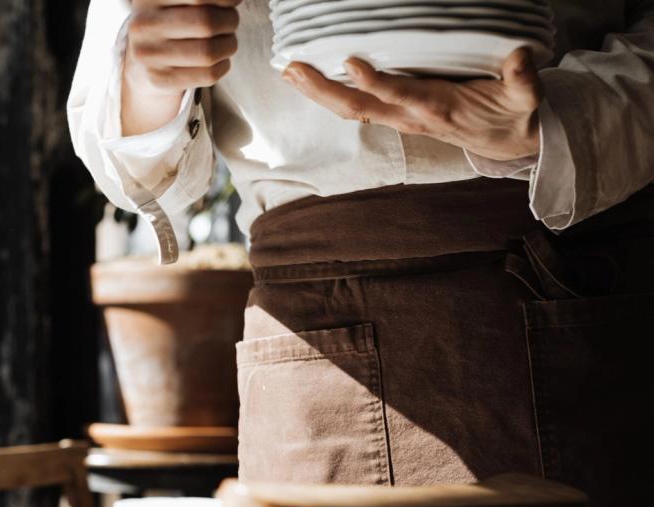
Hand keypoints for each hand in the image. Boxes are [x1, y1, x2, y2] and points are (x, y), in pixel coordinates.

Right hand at [121, 0, 241, 135]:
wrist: (142, 62)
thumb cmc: (170, 21)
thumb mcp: (177, 1)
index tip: (232, 2)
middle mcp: (144, 24)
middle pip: (206, 22)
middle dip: (230, 20)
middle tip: (231, 21)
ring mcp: (150, 55)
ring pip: (209, 52)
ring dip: (229, 44)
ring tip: (227, 41)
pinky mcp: (160, 80)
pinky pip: (208, 75)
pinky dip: (223, 66)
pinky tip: (220, 60)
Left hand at [282, 48, 541, 161]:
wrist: (509, 140)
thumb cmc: (514, 112)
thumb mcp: (526, 96)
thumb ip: (523, 79)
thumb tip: (518, 58)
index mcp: (437, 108)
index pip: (399, 94)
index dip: (375, 81)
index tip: (351, 62)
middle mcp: (410, 116)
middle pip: (359, 105)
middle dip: (322, 89)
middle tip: (292, 68)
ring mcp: (399, 118)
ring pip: (351, 108)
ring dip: (317, 92)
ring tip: (289, 72)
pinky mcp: (397, 115)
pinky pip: (358, 106)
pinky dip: (330, 94)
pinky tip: (309, 81)